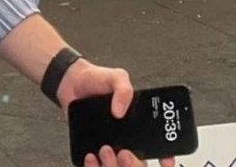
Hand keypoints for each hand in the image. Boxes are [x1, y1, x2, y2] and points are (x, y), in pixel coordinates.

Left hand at [58, 61, 174, 166]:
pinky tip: (91, 156)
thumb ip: (124, 90)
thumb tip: (120, 111)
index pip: (157, 143)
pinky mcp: (94, 146)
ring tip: (105, 149)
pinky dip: (95, 166)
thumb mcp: (116, 77)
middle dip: (134, 163)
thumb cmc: (97, 79)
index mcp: (138, 121)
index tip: (165, 161)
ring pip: (119, 165)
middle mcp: (127, 135)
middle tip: (124, 153)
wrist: (71, 83)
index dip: (164, 155)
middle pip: (139, 160)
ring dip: (114, 165)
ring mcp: (111, 143)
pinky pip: (98, 165)